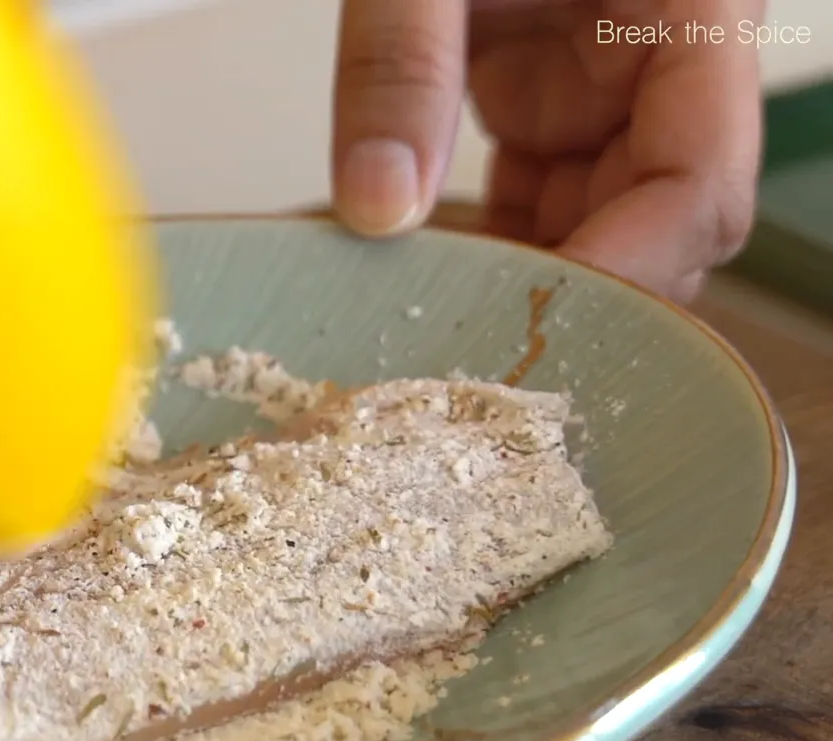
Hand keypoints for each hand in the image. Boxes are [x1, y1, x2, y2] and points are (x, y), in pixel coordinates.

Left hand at [330, 0, 764, 302]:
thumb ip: (399, 64)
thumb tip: (374, 208)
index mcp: (690, 7)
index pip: (700, 180)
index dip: (630, 270)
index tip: (540, 331)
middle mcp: (661, 61)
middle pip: (655, 226)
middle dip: (574, 298)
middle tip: (471, 369)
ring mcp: (604, 88)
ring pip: (591, 229)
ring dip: (518, 288)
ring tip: (431, 342)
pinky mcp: (544, 101)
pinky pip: (533, 205)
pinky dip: (480, 253)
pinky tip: (420, 292)